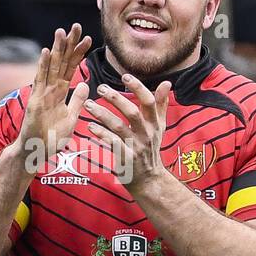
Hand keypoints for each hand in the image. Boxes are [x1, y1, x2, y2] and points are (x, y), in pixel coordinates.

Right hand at [16, 25, 92, 178]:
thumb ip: (77, 101)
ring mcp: (42, 93)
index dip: (79, 53)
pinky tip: (45, 52)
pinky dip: (42, 66)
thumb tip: (85, 85)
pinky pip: (40, 81)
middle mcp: (50, 89)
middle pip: (61, 62)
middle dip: (69, 44)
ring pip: (51, 67)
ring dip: (56, 49)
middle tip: (76, 26)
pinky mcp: (36, 101)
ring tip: (62, 31)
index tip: (89, 39)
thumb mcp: (72, 118)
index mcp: (60, 92)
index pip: (71, 68)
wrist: (36, 152)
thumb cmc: (52, 137)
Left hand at [85, 75, 172, 190]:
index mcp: (154, 124)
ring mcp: (137, 147)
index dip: (138, 87)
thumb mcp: (159, 127)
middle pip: (133, 112)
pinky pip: (113, 144)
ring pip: (119, 127)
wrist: (150, 179)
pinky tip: (90, 127)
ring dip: (103, 114)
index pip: (149, 102)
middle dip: (116, 98)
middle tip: (101, 88)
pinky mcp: (127, 159)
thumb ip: (161, 104)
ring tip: (88, 105)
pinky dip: (101, 135)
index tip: (124, 76)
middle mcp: (147, 134)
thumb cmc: (151, 149)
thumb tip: (166, 83)